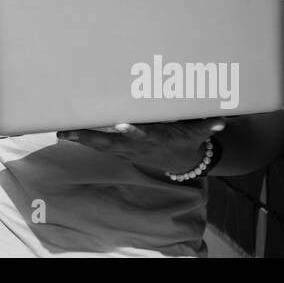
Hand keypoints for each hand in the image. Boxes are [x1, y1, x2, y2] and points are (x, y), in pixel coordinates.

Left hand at [56, 118, 225, 177]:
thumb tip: (222, 119)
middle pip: (111, 142)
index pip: (143, 135)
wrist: (178, 163)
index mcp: (154, 139)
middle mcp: (136, 146)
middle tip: (70, 132)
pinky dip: (82, 139)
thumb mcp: (198, 133)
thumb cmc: (185, 140)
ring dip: (80, 139)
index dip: (133, 132)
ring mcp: (125, 150)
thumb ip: (207, 126)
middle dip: (90, 138)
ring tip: (61, 132)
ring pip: (100, 145)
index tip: (122, 125)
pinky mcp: (119, 149)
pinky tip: (65, 132)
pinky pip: (98, 144)